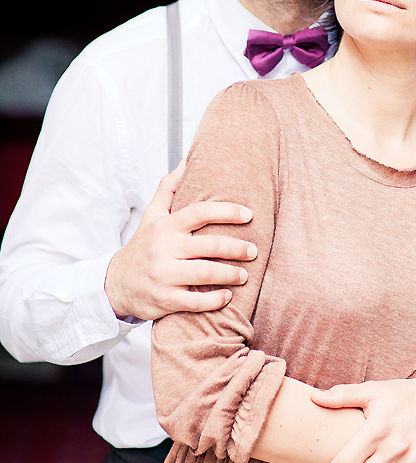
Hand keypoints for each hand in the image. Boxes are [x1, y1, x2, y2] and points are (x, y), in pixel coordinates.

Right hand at [105, 161, 256, 319]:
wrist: (115, 282)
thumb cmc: (142, 246)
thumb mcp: (151, 215)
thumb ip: (168, 188)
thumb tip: (186, 160)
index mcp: (166, 227)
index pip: (200, 212)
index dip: (227, 211)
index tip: (248, 214)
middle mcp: (165, 249)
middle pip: (208, 245)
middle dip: (236, 248)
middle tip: (253, 250)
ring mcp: (164, 275)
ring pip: (205, 274)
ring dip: (229, 274)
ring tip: (245, 274)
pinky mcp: (164, 300)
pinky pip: (194, 302)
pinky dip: (214, 300)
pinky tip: (227, 296)